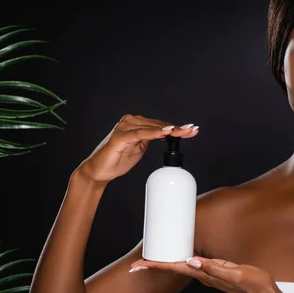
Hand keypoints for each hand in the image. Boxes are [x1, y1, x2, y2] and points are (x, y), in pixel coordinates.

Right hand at [76, 114, 198, 183]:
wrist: (100, 171)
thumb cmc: (118, 159)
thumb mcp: (140, 148)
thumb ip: (150, 139)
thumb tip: (167, 135)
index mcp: (137, 124)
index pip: (161, 125)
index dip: (177, 128)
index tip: (192, 130)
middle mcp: (131, 121)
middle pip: (159, 125)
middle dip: (178, 129)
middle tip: (193, 130)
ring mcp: (125, 127)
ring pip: (152, 128)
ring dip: (169, 130)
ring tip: (183, 131)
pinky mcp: (120, 136)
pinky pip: (140, 134)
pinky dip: (154, 133)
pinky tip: (165, 133)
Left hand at [129, 257, 276, 292]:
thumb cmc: (252, 283)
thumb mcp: (234, 272)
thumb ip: (214, 267)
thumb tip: (192, 262)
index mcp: (204, 274)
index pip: (175, 268)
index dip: (156, 265)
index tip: (139, 265)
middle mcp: (203, 276)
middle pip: (173, 269)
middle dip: (155, 266)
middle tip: (136, 264)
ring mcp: (208, 275)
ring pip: (181, 269)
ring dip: (166, 265)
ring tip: (152, 260)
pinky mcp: (214, 272)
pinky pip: (192, 267)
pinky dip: (181, 264)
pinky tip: (180, 260)